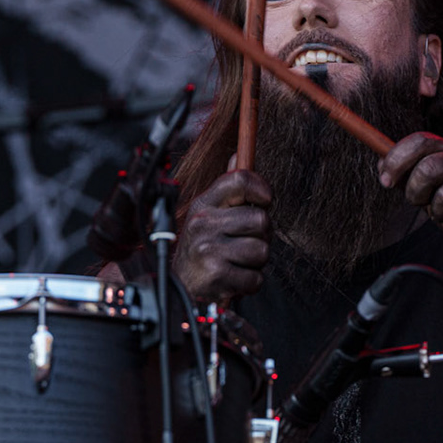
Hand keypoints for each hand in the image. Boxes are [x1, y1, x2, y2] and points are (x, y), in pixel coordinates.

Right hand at [173, 159, 270, 301]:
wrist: (177, 287)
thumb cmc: (200, 249)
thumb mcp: (207, 214)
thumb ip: (227, 189)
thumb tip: (238, 155)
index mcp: (203, 204)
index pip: (240, 180)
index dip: (261, 189)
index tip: (264, 200)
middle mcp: (204, 223)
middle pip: (260, 219)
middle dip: (261, 235)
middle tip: (244, 242)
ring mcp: (209, 249)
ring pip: (261, 250)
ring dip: (256, 262)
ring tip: (237, 262)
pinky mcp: (216, 275)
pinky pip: (255, 278)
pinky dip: (249, 283)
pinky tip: (234, 278)